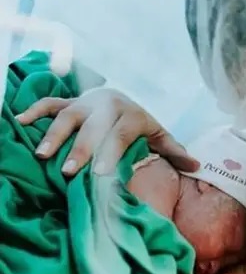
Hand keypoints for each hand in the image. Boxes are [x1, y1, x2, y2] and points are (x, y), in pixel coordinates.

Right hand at [16, 88, 199, 175]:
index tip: (101, 174)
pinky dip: (34, 111)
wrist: (123, 99)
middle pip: (92, 128)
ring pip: (67, 116)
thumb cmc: (141, 126)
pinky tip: (19, 121)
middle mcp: (107, 106)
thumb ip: (174, 151)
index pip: (119, 135)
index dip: (110, 153)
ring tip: (42, 155)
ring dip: (54, 134)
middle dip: (81, 149)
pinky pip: (50, 103)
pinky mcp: (69, 101)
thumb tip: (198, 166)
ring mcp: (85, 102)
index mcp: (131, 115)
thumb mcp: (159, 135)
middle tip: (70, 172)